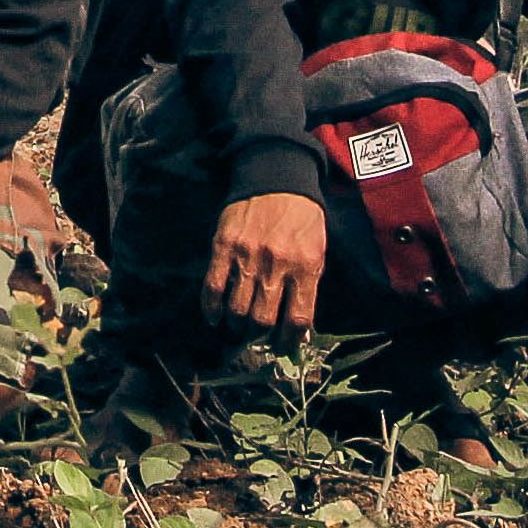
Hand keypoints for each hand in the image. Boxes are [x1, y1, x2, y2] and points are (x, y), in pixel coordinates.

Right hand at [206, 190, 330, 335]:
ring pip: (238, 308)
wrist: (276, 178)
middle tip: (257, 341)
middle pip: (263, 319)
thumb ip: (308, 287)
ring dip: (237, 326)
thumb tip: (299, 328)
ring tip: (237, 330)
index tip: (283, 348)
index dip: (288, 341)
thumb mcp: (316, 252)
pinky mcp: (224, 246)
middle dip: (259, 337)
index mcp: (305, 267)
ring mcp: (247, 256)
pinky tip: (214, 318)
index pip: (297, 319)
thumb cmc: (302, 218)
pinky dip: (211, 308)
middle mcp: (276, 265)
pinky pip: (214, 285)